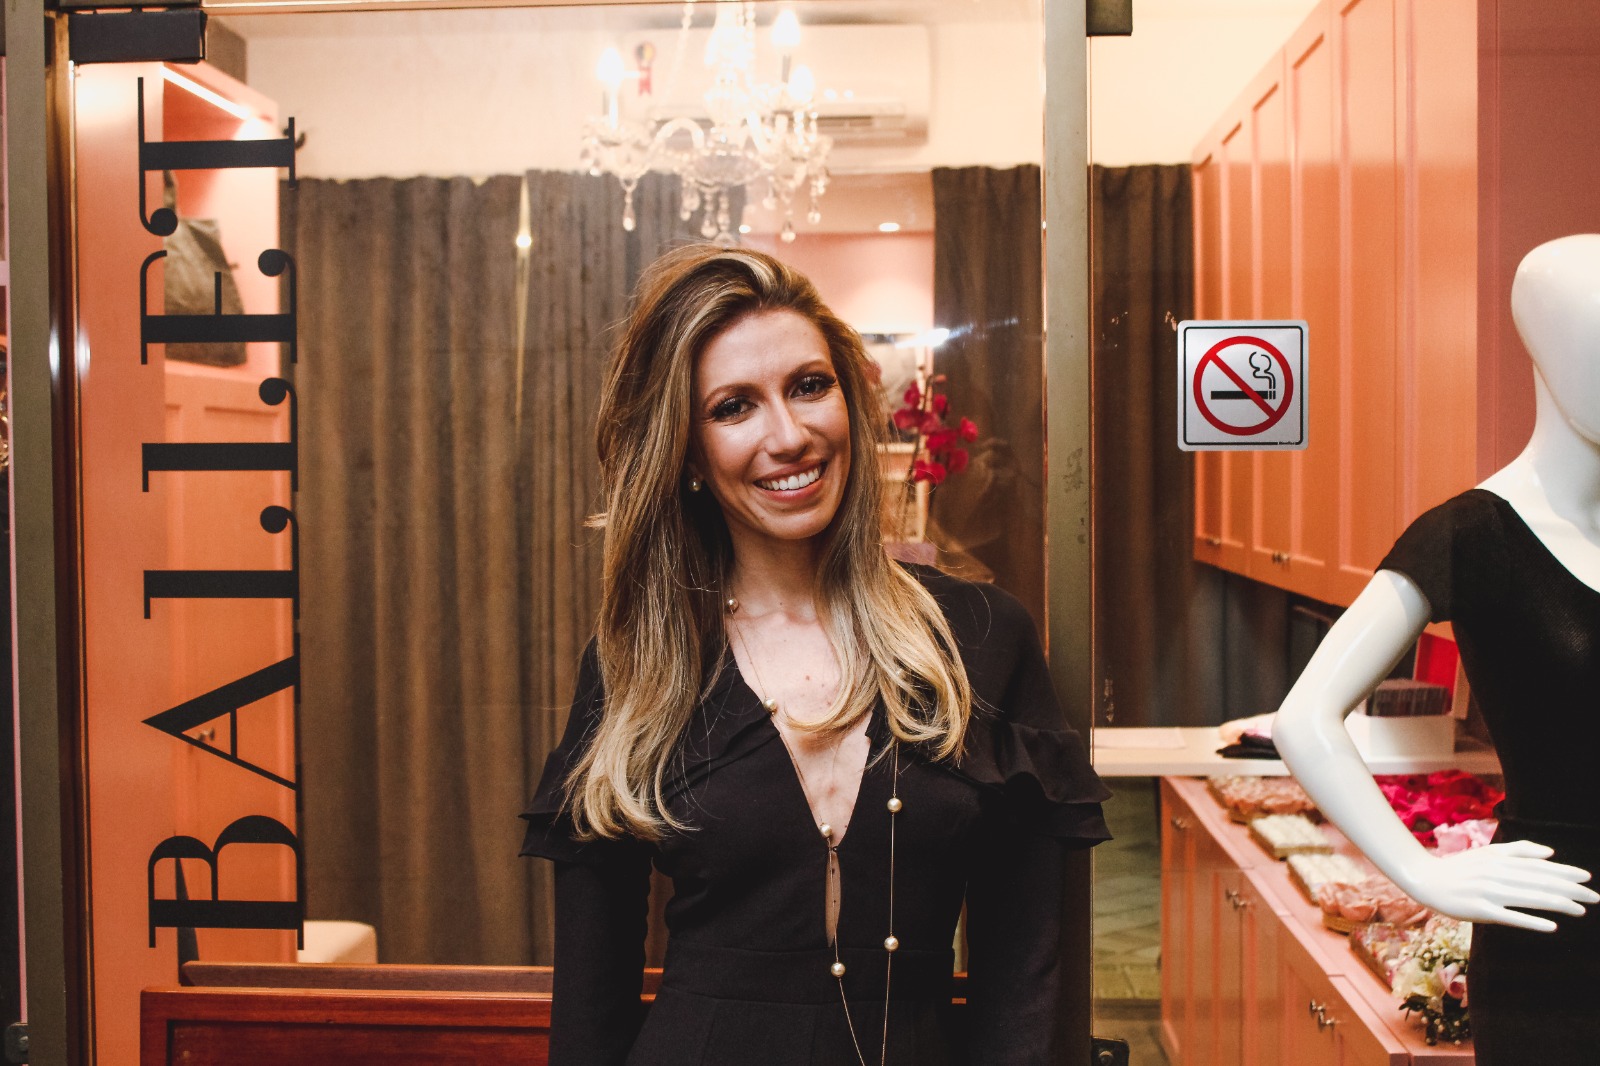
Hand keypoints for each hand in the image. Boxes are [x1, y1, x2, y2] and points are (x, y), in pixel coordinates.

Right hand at [1398, 841, 1599, 931]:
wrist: (1425, 879)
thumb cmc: (1460, 868)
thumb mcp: (1488, 853)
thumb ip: (1519, 850)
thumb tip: (1551, 853)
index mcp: (1500, 859)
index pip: (1539, 866)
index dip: (1565, 872)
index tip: (1588, 879)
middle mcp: (1497, 873)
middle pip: (1540, 881)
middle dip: (1570, 889)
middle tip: (1595, 897)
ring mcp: (1488, 891)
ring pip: (1530, 898)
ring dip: (1558, 904)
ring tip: (1581, 910)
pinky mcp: (1479, 909)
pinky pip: (1511, 916)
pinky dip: (1532, 921)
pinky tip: (1552, 926)